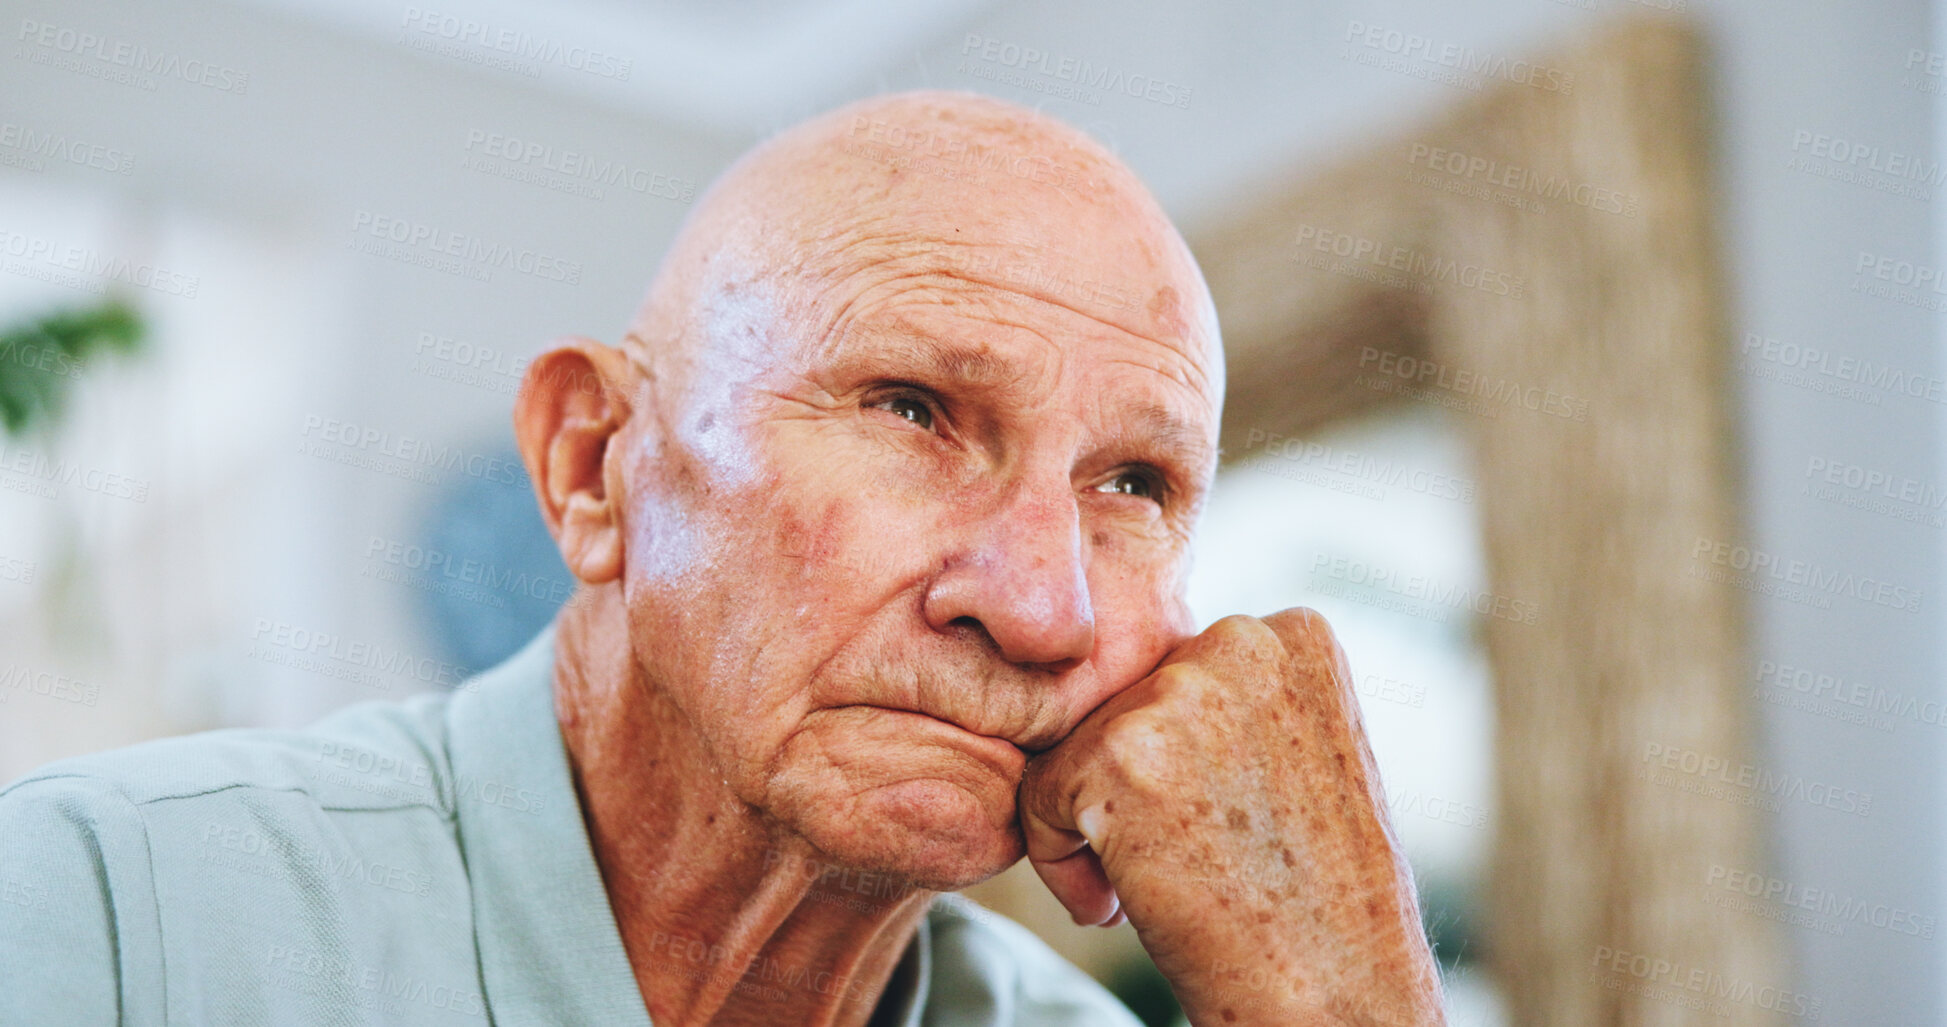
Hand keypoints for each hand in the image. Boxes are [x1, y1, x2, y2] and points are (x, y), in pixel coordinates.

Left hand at [1018, 609, 1444, 1025]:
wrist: (1334, 985)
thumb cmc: (1321, 892)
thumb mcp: (1305, 752)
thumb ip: (1232, 698)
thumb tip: (1137, 689)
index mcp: (1293, 633)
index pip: (1180, 675)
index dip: (1185, 763)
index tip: (1227, 824)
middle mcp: (1239, 638)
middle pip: (1124, 703)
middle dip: (1137, 789)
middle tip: (1196, 860)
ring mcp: (1179, 690)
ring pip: (1077, 747)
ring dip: (1101, 827)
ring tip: (1170, 883)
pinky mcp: (1118, 751)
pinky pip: (1039, 796)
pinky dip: (1063, 864)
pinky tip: (1125, 906)